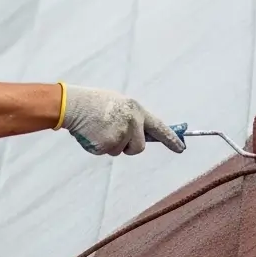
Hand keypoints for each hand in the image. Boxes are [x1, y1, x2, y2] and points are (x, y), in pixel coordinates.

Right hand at [58, 84, 185, 155]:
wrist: (73, 105)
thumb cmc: (95, 103)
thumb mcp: (120, 104)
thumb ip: (133, 118)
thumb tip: (146, 133)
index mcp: (137, 110)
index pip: (159, 127)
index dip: (171, 139)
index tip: (182, 148)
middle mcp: (132, 122)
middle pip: (139, 147)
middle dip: (128, 146)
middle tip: (114, 133)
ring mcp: (121, 134)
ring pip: (121, 151)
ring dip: (111, 145)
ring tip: (99, 128)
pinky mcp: (108, 144)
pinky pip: (107, 152)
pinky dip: (99, 146)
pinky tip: (92, 133)